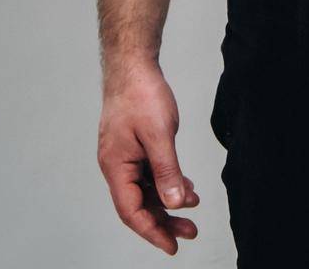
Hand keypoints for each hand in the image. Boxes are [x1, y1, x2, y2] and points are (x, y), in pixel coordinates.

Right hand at [97, 59, 200, 253]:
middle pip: (139, 203)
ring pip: (145, 188)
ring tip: (193, 208)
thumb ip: (167, 172)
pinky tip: (185, 184)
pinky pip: (148, 172)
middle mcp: (116, 165)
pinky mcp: (133, 145)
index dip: (152, 231)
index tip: (172, 245)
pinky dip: (166, 181)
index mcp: (115, 166)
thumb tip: (175, 203)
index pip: (131, 211)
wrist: (132, 63)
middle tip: (190, 231)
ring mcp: (124, 155)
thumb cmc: (140, 93)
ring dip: (168, 200)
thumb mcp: (160, 134)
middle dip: (164, 219)